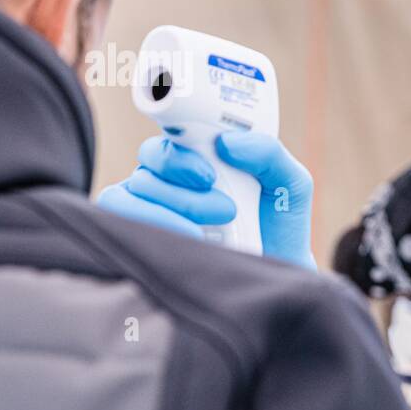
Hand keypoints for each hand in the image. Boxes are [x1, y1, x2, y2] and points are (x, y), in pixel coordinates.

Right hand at [97, 133, 316, 270]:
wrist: (278, 270)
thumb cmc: (279, 224)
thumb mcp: (289, 181)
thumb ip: (268, 153)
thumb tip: (228, 142)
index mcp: (198, 159)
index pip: (168, 139)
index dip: (180, 151)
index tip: (209, 174)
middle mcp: (169, 181)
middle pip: (147, 162)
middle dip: (181, 179)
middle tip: (225, 205)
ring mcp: (152, 209)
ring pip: (131, 192)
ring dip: (173, 206)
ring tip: (218, 223)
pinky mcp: (142, 238)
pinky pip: (121, 221)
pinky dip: (153, 224)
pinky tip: (191, 238)